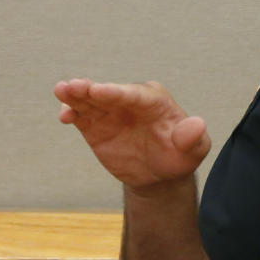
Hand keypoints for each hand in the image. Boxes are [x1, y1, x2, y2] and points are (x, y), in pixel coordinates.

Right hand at [54, 78, 210, 192]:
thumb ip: (193, 138)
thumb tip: (197, 125)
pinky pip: (82, 116)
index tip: (99, 90)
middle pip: (109, 93)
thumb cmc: (181, 155)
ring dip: (76, 96)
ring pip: (91, 100)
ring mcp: (112, 112)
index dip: (116, 92)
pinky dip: (72, 113)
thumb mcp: (195, 150)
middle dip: (91, 89)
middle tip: (72, 86)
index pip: (135, 95)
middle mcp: (131, 101)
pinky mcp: (97, 126)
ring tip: (61, 90)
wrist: (161, 173)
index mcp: (156, 101)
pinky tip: (64, 115)